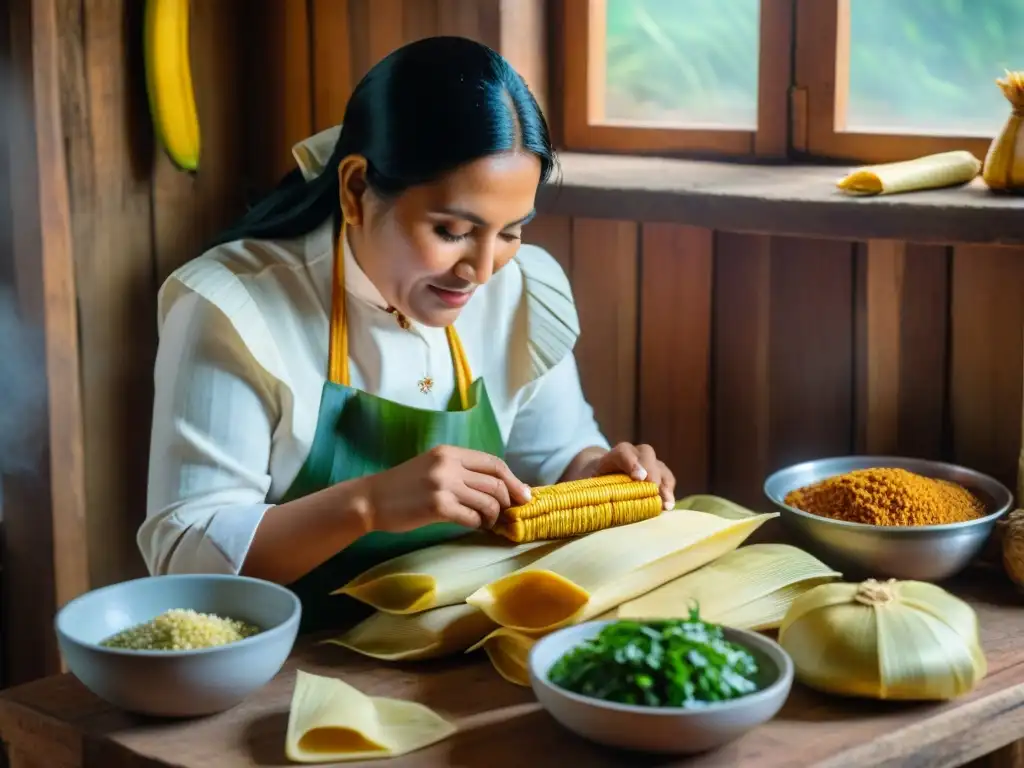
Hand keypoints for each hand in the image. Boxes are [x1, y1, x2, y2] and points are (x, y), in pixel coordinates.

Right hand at [362, 445, 532, 532]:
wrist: (371, 500)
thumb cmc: (404, 486)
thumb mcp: (433, 467)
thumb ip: (462, 472)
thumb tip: (499, 486)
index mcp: (450, 452)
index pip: (494, 463)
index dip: (513, 480)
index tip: (523, 495)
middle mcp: (449, 465)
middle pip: (496, 482)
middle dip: (507, 501)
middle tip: (507, 514)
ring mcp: (444, 485)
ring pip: (488, 501)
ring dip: (493, 516)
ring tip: (486, 522)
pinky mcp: (438, 507)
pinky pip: (472, 517)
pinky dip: (478, 524)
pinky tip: (473, 525)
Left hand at [582, 443, 675, 510]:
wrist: (599, 478)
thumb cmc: (589, 485)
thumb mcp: (580, 486)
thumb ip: (579, 493)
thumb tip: (569, 508)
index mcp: (610, 457)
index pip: (622, 452)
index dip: (632, 462)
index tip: (639, 478)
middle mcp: (632, 455)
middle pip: (645, 454)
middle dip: (651, 471)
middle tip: (653, 489)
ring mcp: (646, 464)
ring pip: (659, 466)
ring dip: (664, 484)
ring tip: (666, 504)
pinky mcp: (657, 475)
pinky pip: (667, 478)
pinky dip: (669, 490)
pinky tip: (668, 506)